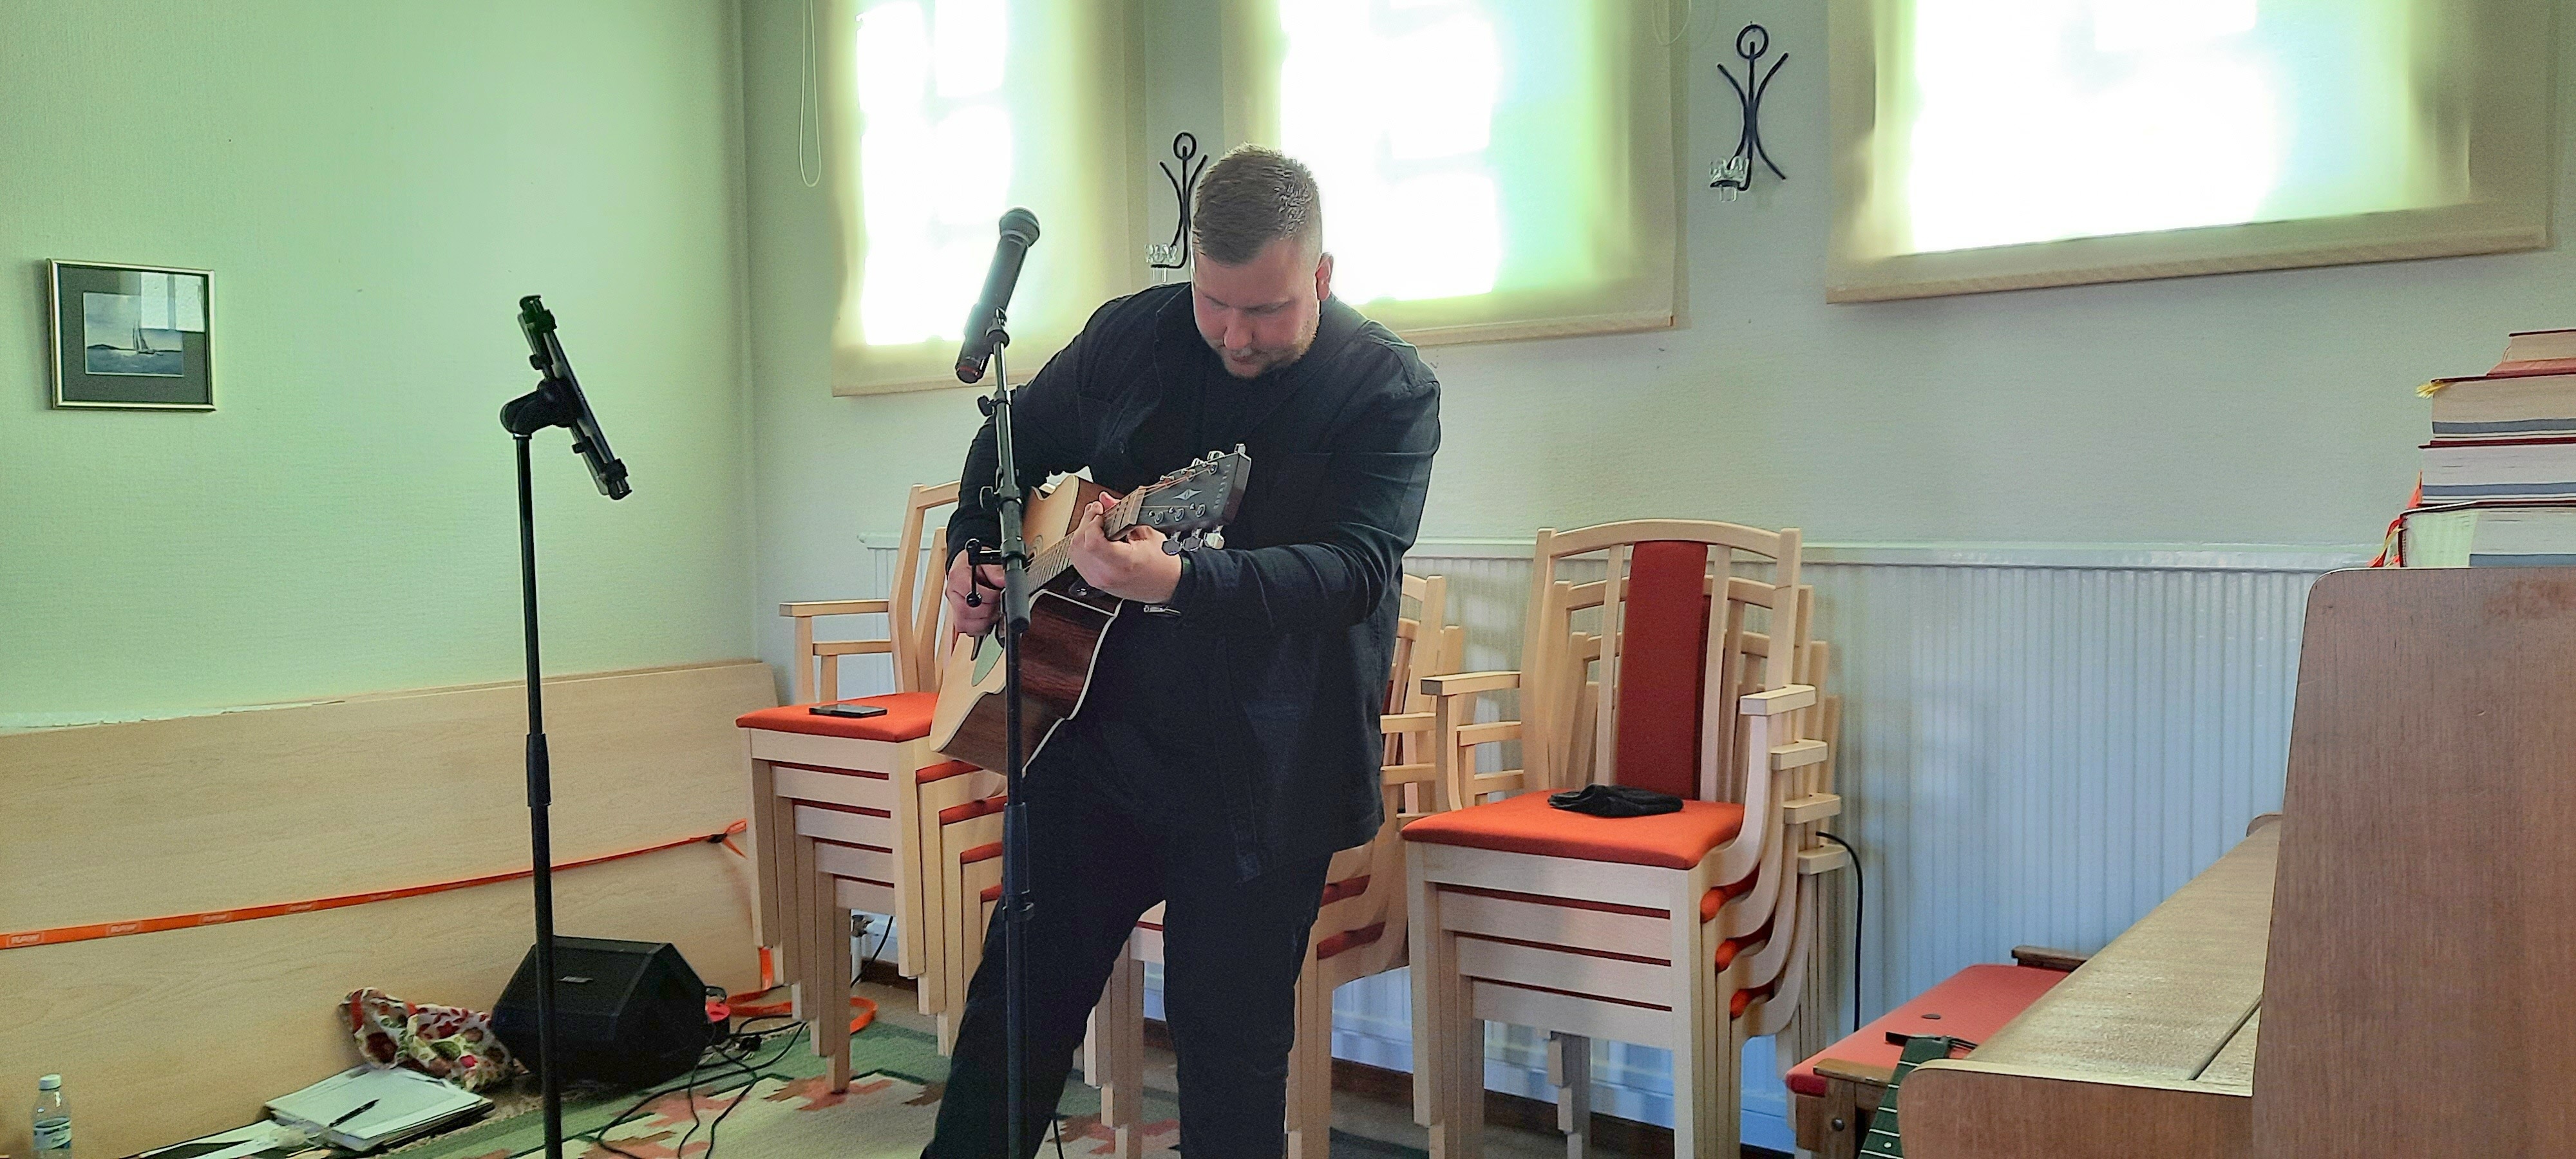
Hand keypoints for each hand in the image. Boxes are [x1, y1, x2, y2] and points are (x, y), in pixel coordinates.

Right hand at [945, 551, 1006, 637]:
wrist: (967, 566)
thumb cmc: (976, 564)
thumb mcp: (986, 560)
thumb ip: (995, 570)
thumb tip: (1002, 581)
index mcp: (958, 577)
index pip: (969, 592)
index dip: (988, 596)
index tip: (997, 594)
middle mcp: (952, 593)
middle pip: (965, 611)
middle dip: (987, 611)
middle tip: (996, 604)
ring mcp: (953, 607)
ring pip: (964, 624)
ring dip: (983, 622)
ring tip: (992, 612)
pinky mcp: (958, 617)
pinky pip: (966, 630)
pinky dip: (979, 628)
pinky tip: (986, 618)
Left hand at [1068, 492, 1182, 602]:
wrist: (1166, 584)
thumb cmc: (1162, 563)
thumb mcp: (1147, 533)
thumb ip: (1123, 514)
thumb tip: (1107, 499)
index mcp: (1122, 563)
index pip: (1092, 541)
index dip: (1093, 521)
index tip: (1102, 512)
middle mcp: (1106, 574)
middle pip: (1079, 543)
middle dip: (1086, 522)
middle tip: (1098, 511)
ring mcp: (1098, 580)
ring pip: (1074, 552)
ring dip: (1081, 533)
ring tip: (1095, 523)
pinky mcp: (1094, 582)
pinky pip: (1077, 560)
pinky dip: (1081, 546)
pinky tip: (1092, 537)